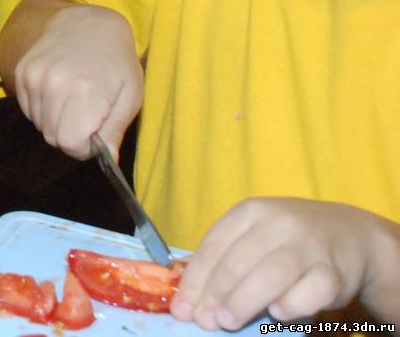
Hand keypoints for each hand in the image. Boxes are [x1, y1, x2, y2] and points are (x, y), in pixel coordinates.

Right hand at [9, 2, 140, 158]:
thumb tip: (108, 158)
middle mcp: (53, 85)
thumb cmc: (116, 60)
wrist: (86, 23)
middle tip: (86, 118)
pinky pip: (28, 109)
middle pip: (53, 137)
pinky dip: (43, 109)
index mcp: (84, 92)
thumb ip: (116, 128)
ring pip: (39, 125)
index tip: (95, 136)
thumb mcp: (131, 94)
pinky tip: (59, 92)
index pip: (70, 143)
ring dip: (56, 122)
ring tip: (73, 101)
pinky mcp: (22, 73)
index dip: (84, 148)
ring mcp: (33, 77)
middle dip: (71, 136)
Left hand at [172, 198, 399, 330]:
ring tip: (227, 321)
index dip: (195, 281)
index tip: (182, 309)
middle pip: (238, 262)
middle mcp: (279, 223)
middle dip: (215, 295)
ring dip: (244, 302)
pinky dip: (291, 304)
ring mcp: (309, 246)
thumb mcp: (254, 236)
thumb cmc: (288, 241)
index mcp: (250, 212)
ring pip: (270, 275)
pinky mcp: (335, 271)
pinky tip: (277, 313)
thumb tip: (191, 300)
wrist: (349, 234)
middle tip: (204, 321)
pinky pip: (310, 291)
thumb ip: (226, 260)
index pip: (213, 247)